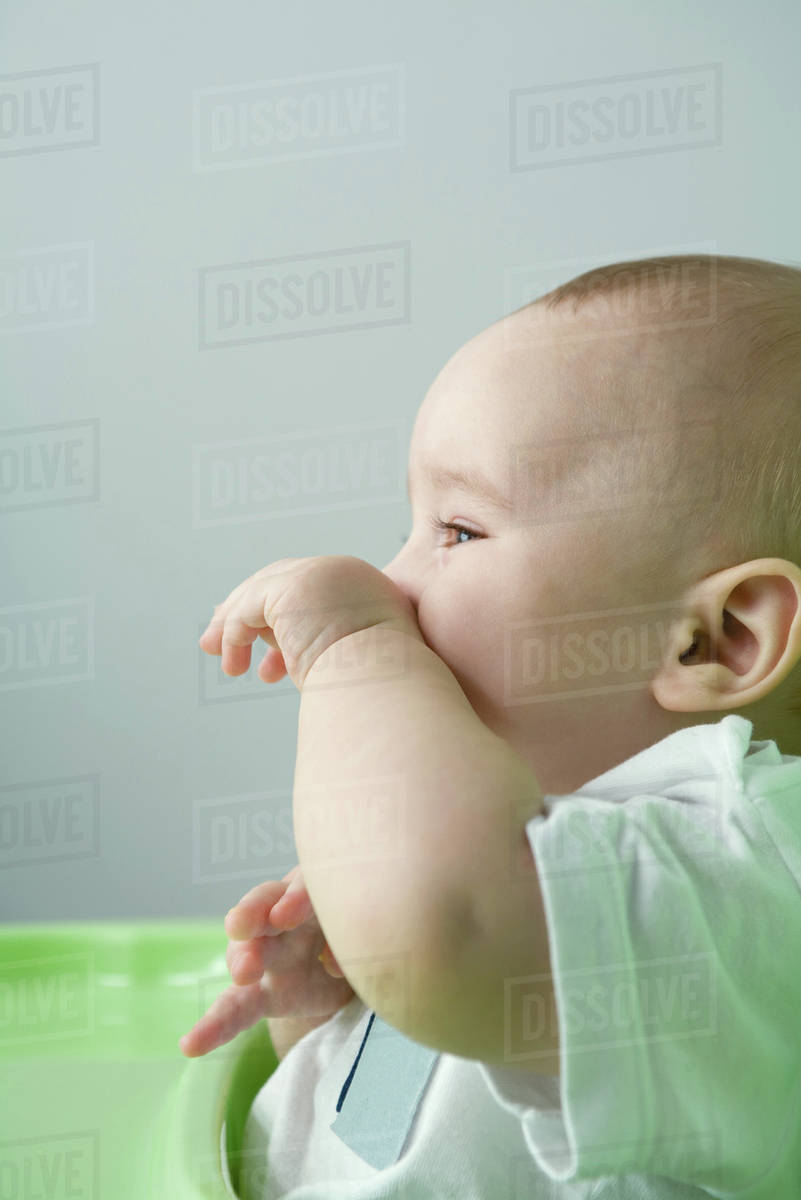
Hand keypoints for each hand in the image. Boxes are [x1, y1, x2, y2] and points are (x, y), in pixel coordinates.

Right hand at [178, 865, 354, 1057]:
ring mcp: (269, 955)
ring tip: (242, 973)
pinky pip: (234, 1009)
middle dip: (252, 916)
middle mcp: (283, 918)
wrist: (358, 968)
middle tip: (242, 928)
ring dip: (241, 958)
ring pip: (245, 951)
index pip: (302, 887)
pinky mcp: (263, 994)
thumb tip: (335, 963)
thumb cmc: (361, 933)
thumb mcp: (366, 933)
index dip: (294, 899)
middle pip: (262, 907)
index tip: (285, 916)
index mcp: (313, 892)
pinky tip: (191, 1045)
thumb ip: (350, 943)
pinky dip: (214, 1027)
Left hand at [198, 554, 419, 690]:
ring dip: (233, 626)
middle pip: (283, 582)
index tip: (266, 651)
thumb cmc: (379, 699)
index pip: (314, 592)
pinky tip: (233, 665)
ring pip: (262, 592)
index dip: (282, 618)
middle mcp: (348, 573)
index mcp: (370, 590)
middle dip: (249, 613)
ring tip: (227, 664)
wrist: (392, 694)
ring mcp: (322, 575)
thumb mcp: (353, 665)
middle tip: (223, 643)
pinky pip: (250, 608)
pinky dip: (234, 635)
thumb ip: (326, 649)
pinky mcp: (296, 587)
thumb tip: (293, 659)